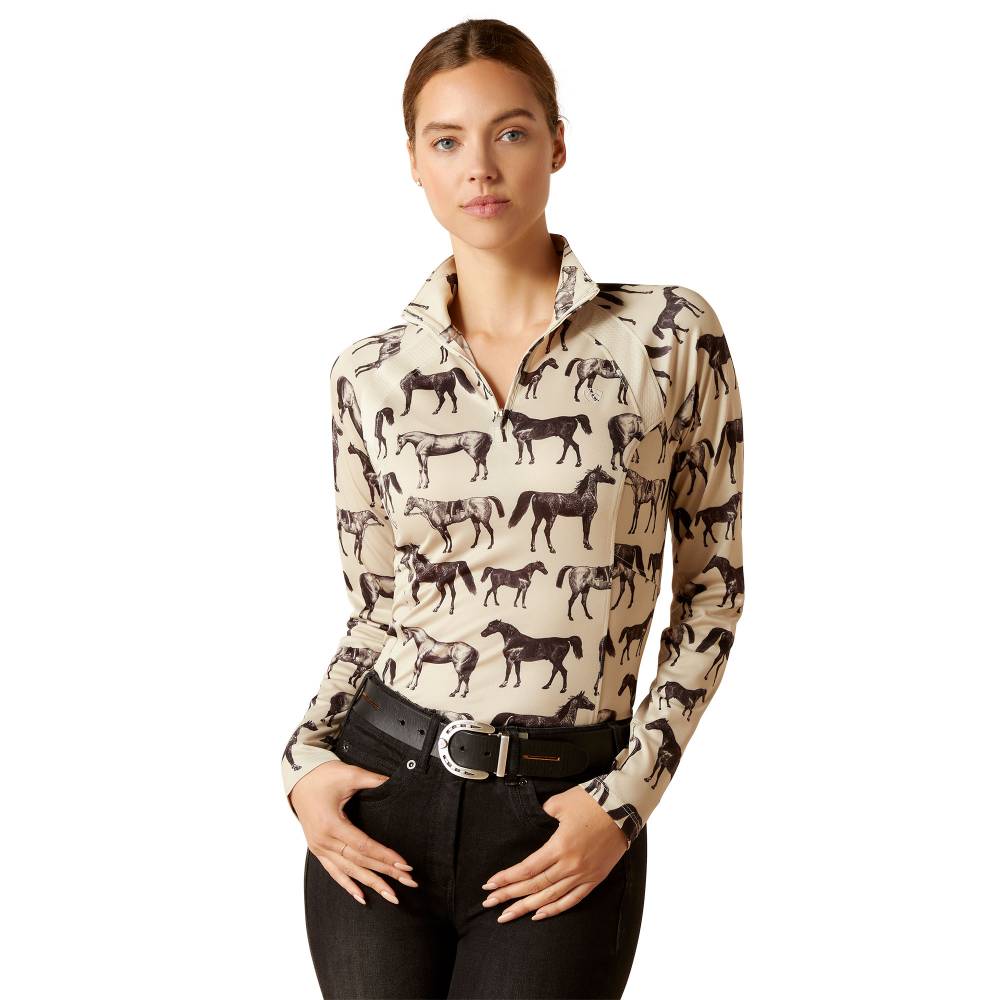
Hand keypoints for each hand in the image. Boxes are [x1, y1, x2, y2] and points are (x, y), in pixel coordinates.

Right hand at [290, 760, 419, 904]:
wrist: (298, 779)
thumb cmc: (322, 775)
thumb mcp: (350, 774)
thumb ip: (374, 780)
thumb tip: (396, 782)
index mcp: (331, 824)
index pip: (364, 846)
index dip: (385, 856)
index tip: (405, 865)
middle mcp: (324, 841)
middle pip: (359, 862)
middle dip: (386, 873)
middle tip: (409, 883)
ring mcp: (319, 848)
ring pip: (349, 871)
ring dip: (371, 884)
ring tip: (391, 896)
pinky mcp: (318, 849)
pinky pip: (334, 872)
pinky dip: (348, 885)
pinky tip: (361, 897)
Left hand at [480, 785, 627, 921]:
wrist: (624, 808)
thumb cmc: (592, 801)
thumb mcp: (560, 802)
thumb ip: (542, 814)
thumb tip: (533, 820)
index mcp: (559, 846)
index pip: (527, 869)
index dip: (507, 879)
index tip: (490, 885)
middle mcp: (570, 865)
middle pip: (534, 886)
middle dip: (509, 896)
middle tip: (489, 904)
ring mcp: (583, 874)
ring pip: (550, 897)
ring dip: (527, 907)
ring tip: (508, 915)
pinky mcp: (595, 878)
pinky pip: (572, 899)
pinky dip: (555, 909)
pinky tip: (539, 914)